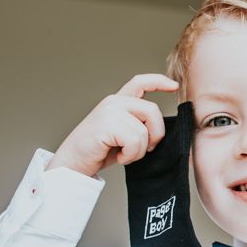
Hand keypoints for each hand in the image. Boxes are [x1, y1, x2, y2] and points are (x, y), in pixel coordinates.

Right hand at [46, 74, 179, 176]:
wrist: (73, 164)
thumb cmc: (99, 152)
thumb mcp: (123, 135)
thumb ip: (138, 125)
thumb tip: (161, 129)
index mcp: (118, 102)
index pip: (140, 83)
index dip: (159, 81)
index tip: (174, 86)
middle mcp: (114, 102)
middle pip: (153, 111)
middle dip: (156, 134)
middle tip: (147, 149)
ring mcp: (109, 111)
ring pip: (144, 131)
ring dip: (139, 150)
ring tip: (123, 154)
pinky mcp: (106, 124)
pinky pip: (135, 141)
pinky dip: (130, 155)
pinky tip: (118, 156)